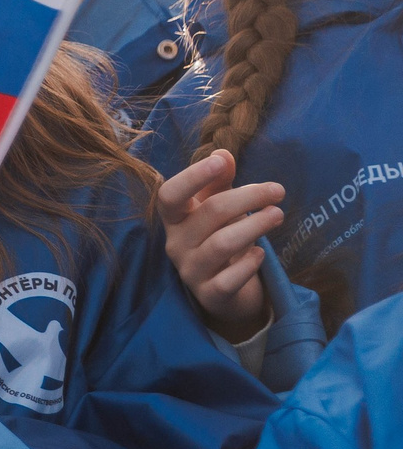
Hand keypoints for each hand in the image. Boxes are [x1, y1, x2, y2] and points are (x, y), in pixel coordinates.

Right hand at [158, 151, 284, 338]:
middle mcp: (176, 244)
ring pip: (222, 244)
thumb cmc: (219, 237)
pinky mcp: (210, 294)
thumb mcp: (216, 205)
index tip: (221, 161)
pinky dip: (250, 263)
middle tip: (278, 190)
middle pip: (210, 213)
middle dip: (249, 197)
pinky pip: (230, 278)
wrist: (226, 290)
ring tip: (278, 215)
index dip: (192, 177)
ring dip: (255, 225)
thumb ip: (218, 181)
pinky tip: (261, 254)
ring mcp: (191, 271)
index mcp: (175, 219)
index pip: (170, 195)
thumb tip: (223, 153)